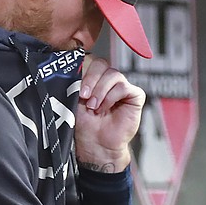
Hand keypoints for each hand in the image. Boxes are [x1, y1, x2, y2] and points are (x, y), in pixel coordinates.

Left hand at [75, 55, 144, 171]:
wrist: (96, 144)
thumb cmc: (84, 124)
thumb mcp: (74, 100)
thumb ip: (75, 82)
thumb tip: (71, 68)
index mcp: (93, 78)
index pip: (90, 60)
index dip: (83, 70)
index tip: (75, 86)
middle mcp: (107, 80)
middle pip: (101, 63)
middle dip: (90, 79)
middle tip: (84, 96)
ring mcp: (121, 86)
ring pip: (113, 74)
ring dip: (100, 91)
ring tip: (94, 107)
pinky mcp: (134, 95)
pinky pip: (124, 87)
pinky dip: (112, 97)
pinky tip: (105, 108)